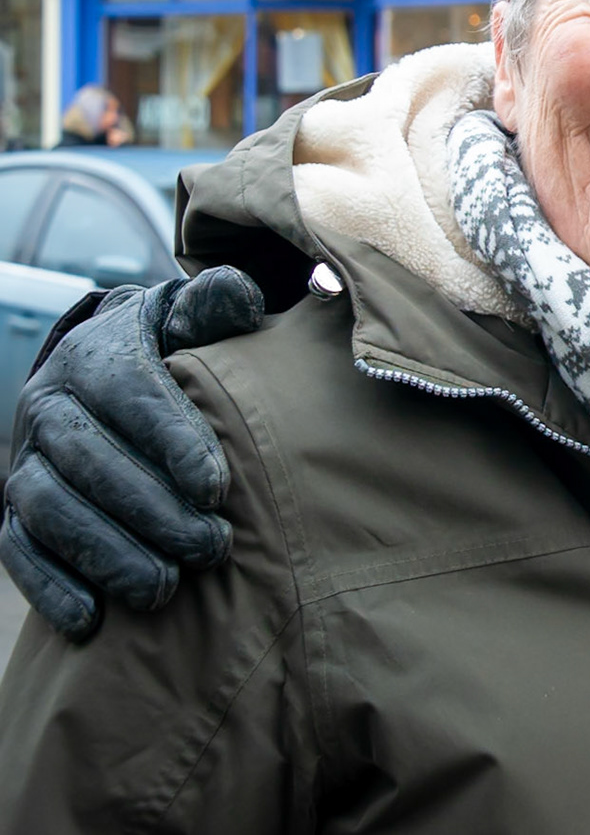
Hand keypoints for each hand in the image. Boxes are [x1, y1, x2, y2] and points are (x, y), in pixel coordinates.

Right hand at [1, 268, 264, 638]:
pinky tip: (94, 622)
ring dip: (106, 555)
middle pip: (89, 462)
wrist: (111, 365)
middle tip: (210, 547)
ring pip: (51, 512)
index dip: (171, 442)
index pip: (129, 396)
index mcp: (94, 354)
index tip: (217, 487)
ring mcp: (24, 461)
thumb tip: (238, 296)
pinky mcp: (13, 510)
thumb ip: (216, 304)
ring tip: (166, 590)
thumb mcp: (193, 316)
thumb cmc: (175, 346)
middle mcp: (48, 405)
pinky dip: (51, 588)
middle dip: (149, 510)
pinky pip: (20, 551)